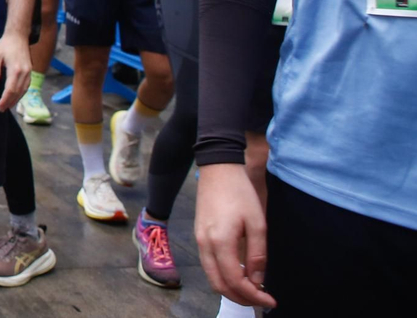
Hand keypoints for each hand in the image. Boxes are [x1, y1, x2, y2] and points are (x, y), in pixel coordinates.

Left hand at [0, 33, 31, 111]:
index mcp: (15, 69)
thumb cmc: (6, 44)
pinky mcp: (30, 70)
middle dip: (10, 102)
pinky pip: (27, 85)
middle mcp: (24, 72)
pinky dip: (21, 93)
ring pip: (24, 90)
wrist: (18, 35)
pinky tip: (16, 96)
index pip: (10, 89)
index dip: (5, 99)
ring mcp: (29, 71)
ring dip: (16, 99)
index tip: (0, 106)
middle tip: (2, 109)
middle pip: (18, 92)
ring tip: (8, 105)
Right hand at [196, 162, 274, 308]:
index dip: (253, 296)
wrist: (218, 169)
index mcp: (220, 242)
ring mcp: (199, 240)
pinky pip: (209, 265)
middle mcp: (205, 245)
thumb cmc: (240, 193)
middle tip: (261, 300)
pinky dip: (223, 277)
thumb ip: (258, 254)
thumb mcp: (257, 224)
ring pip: (212, 277)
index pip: (235, 281)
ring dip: (231, 289)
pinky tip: (239, 274)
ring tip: (252, 290)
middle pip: (219, 285)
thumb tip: (258, 280)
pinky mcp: (199, 235)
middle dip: (241, 298)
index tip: (270, 301)